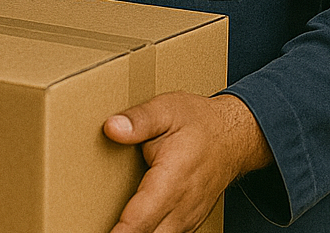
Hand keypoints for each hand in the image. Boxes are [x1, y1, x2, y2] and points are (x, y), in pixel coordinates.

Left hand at [104, 92, 272, 232]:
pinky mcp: (188, 222)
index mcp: (172, 180)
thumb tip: (111, 127)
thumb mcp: (167, 109)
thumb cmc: (199, 122)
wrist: (234, 137)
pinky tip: (133, 226)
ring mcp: (187, 219)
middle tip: (95, 226)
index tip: (105, 232)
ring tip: (116, 226)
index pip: (141, 218)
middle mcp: (181, 206)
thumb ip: (139, 120)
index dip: (121, 231)